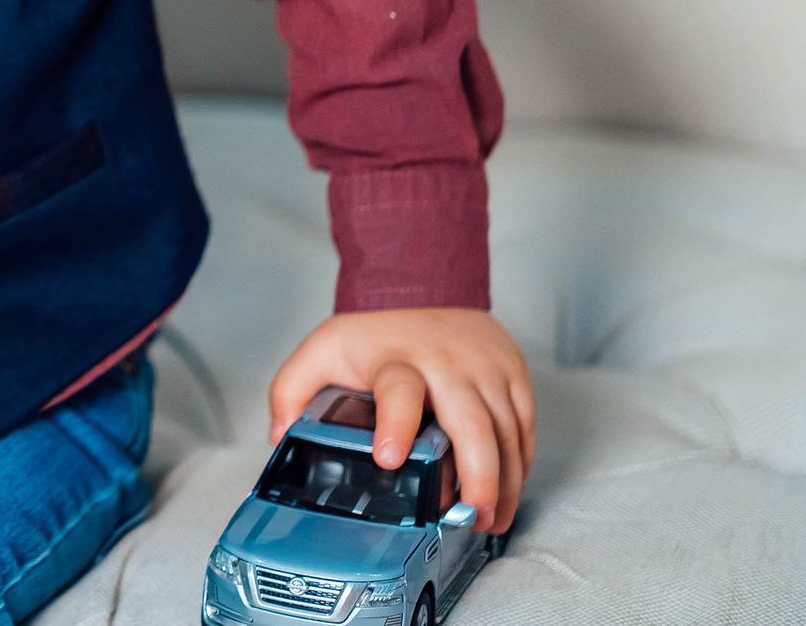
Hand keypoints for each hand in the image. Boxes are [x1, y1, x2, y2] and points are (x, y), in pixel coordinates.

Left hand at [269, 308, 535, 533]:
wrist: (425, 284)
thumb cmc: (376, 332)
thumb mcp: (323, 348)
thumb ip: (292, 390)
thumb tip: (280, 435)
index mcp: (396, 359)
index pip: (398, 391)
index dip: (395, 425)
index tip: (387, 458)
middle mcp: (447, 364)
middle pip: (472, 424)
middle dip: (478, 476)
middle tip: (469, 516)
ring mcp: (486, 369)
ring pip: (507, 433)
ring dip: (504, 483)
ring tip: (488, 519)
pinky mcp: (513, 374)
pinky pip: (524, 427)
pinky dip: (520, 464)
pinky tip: (507, 491)